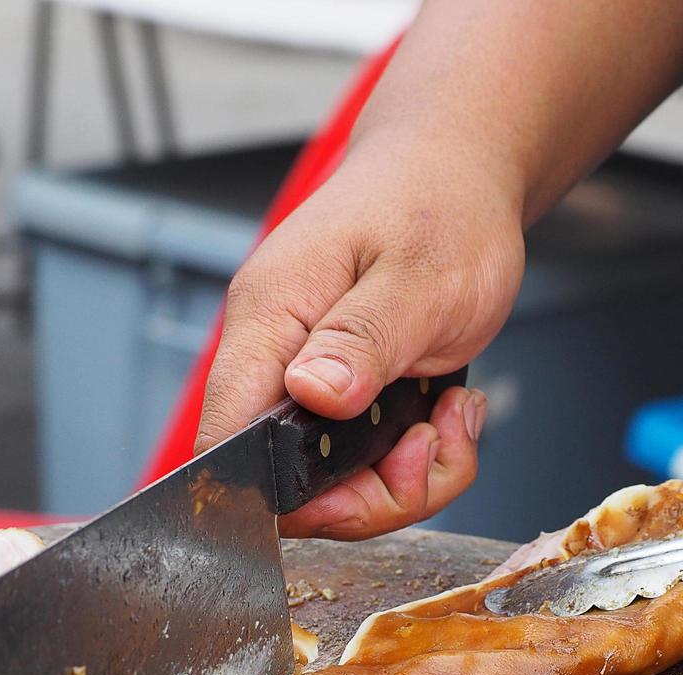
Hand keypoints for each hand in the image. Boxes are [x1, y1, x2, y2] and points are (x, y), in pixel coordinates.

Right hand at [195, 130, 524, 539]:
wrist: (456, 171)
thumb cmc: (439, 205)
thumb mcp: (420, 276)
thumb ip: (362, 339)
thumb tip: (310, 394)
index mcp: (270, 319)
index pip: (226, 442)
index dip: (284, 491)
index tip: (365, 482)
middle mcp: (275, 356)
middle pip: (287, 484)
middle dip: (370, 494)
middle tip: (431, 446)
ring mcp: (307, 378)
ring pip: (332, 485)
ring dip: (403, 478)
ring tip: (449, 421)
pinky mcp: (340, 392)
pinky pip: (363, 464)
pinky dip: (414, 460)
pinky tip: (446, 413)